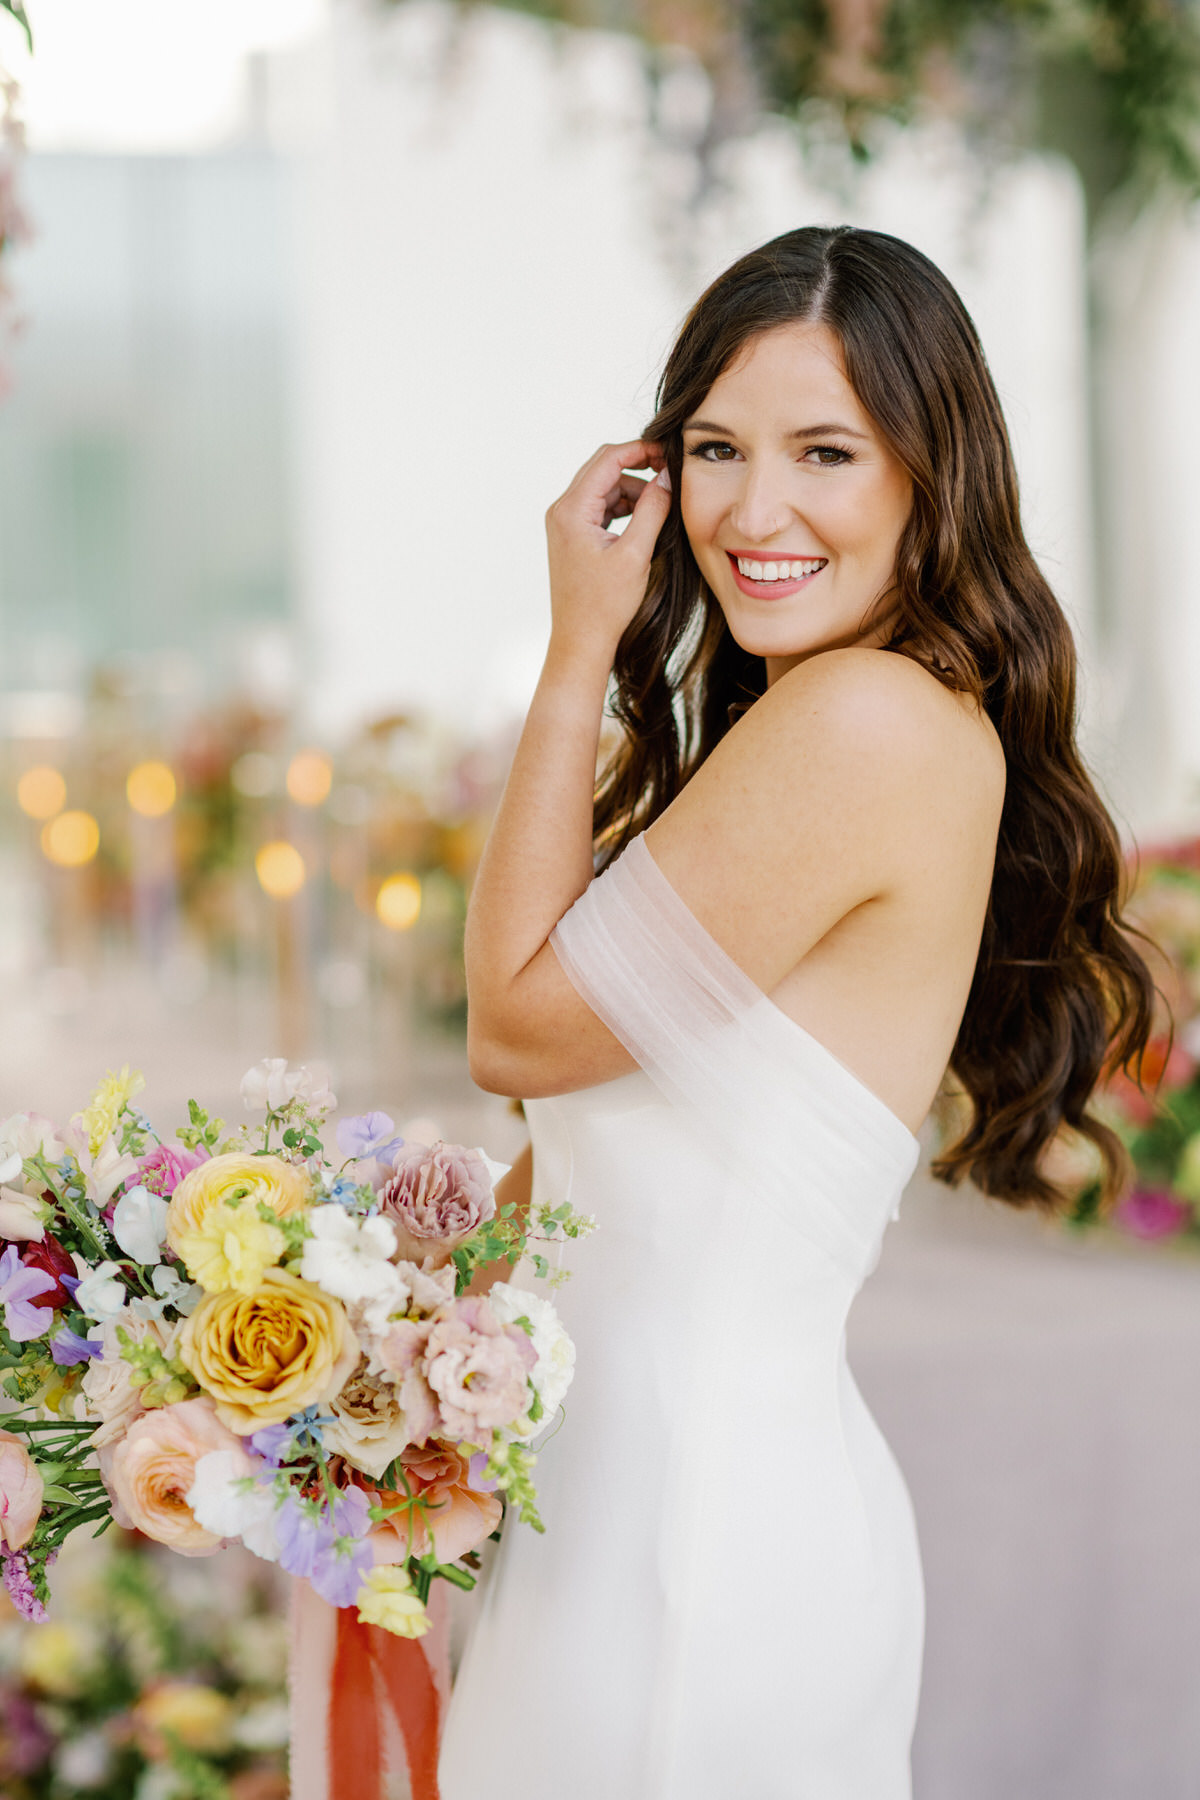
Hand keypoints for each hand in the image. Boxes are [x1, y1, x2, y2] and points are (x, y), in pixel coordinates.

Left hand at [544, 439, 671, 666]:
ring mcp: (564, 523)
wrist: (581, 640)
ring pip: (603, 488)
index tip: (669, 453)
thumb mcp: (636, 554)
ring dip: (632, 490)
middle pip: (603, 469)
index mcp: (571, 510)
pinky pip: (600, 508)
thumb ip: (652, 509)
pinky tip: (645, 521)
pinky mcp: (572, 536)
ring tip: (661, 506)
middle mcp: (562, 511)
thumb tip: (667, 477)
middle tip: (670, 473)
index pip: (607, 459)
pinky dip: (623, 508)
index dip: (641, 450)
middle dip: (638, 467)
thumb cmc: (605, 605)